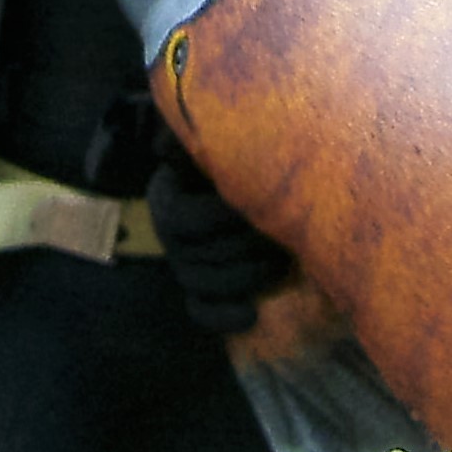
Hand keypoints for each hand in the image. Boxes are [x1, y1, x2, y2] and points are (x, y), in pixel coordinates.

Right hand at [146, 140, 295, 336]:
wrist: (246, 174)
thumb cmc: (234, 150)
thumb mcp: (209, 138)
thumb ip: (192, 133)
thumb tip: (167, 145)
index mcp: (167, 200)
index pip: (182, 220)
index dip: (218, 218)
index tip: (257, 202)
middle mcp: (171, 238)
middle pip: (197, 257)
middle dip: (244, 247)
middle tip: (284, 232)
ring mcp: (185, 267)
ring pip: (203, 285)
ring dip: (245, 277)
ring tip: (282, 261)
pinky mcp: (203, 290)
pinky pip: (202, 311)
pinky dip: (224, 317)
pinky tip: (251, 314)